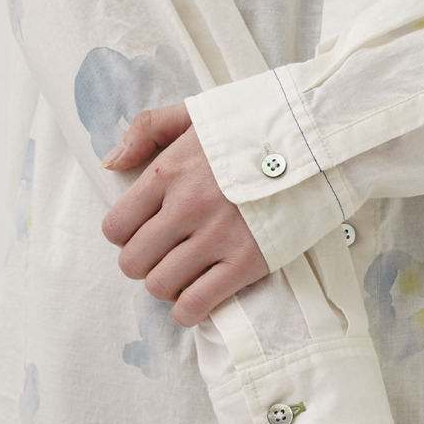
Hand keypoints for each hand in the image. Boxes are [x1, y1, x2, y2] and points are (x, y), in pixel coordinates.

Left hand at [101, 104, 268, 325]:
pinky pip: (196, 305)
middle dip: (143, 263)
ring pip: (159, 286)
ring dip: (165, 286)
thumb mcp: (195, 113)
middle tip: (163, 255)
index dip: (124, 235)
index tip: (143, 231)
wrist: (315, 145)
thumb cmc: (253, 129)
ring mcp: (216, 238)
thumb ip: (146, 130)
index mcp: (168, 172)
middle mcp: (186, 207)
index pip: (116, 226)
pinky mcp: (246, 263)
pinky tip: (194, 299)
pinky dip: (188, 311)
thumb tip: (109, 165)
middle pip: (133, 262)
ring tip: (182, 274)